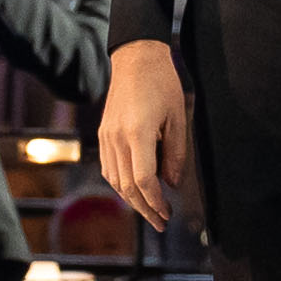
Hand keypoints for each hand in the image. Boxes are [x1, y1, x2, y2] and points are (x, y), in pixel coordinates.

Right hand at [96, 40, 192, 229]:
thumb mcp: (178, 117)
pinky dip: (121, 184)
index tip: (168, 213)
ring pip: (115, 180)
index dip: (156, 202)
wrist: (135, 57)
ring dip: (132, 200)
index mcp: (138, 132)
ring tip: (150, 211)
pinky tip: (134, 190)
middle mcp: (117, 138)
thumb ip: (176, 153)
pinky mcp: (103, 134)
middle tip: (161, 222)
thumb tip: (172, 184)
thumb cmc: (162, 83)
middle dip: (145, 209)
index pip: (144, 180)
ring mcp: (106, 136)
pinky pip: (108, 168)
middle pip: (127, 187)